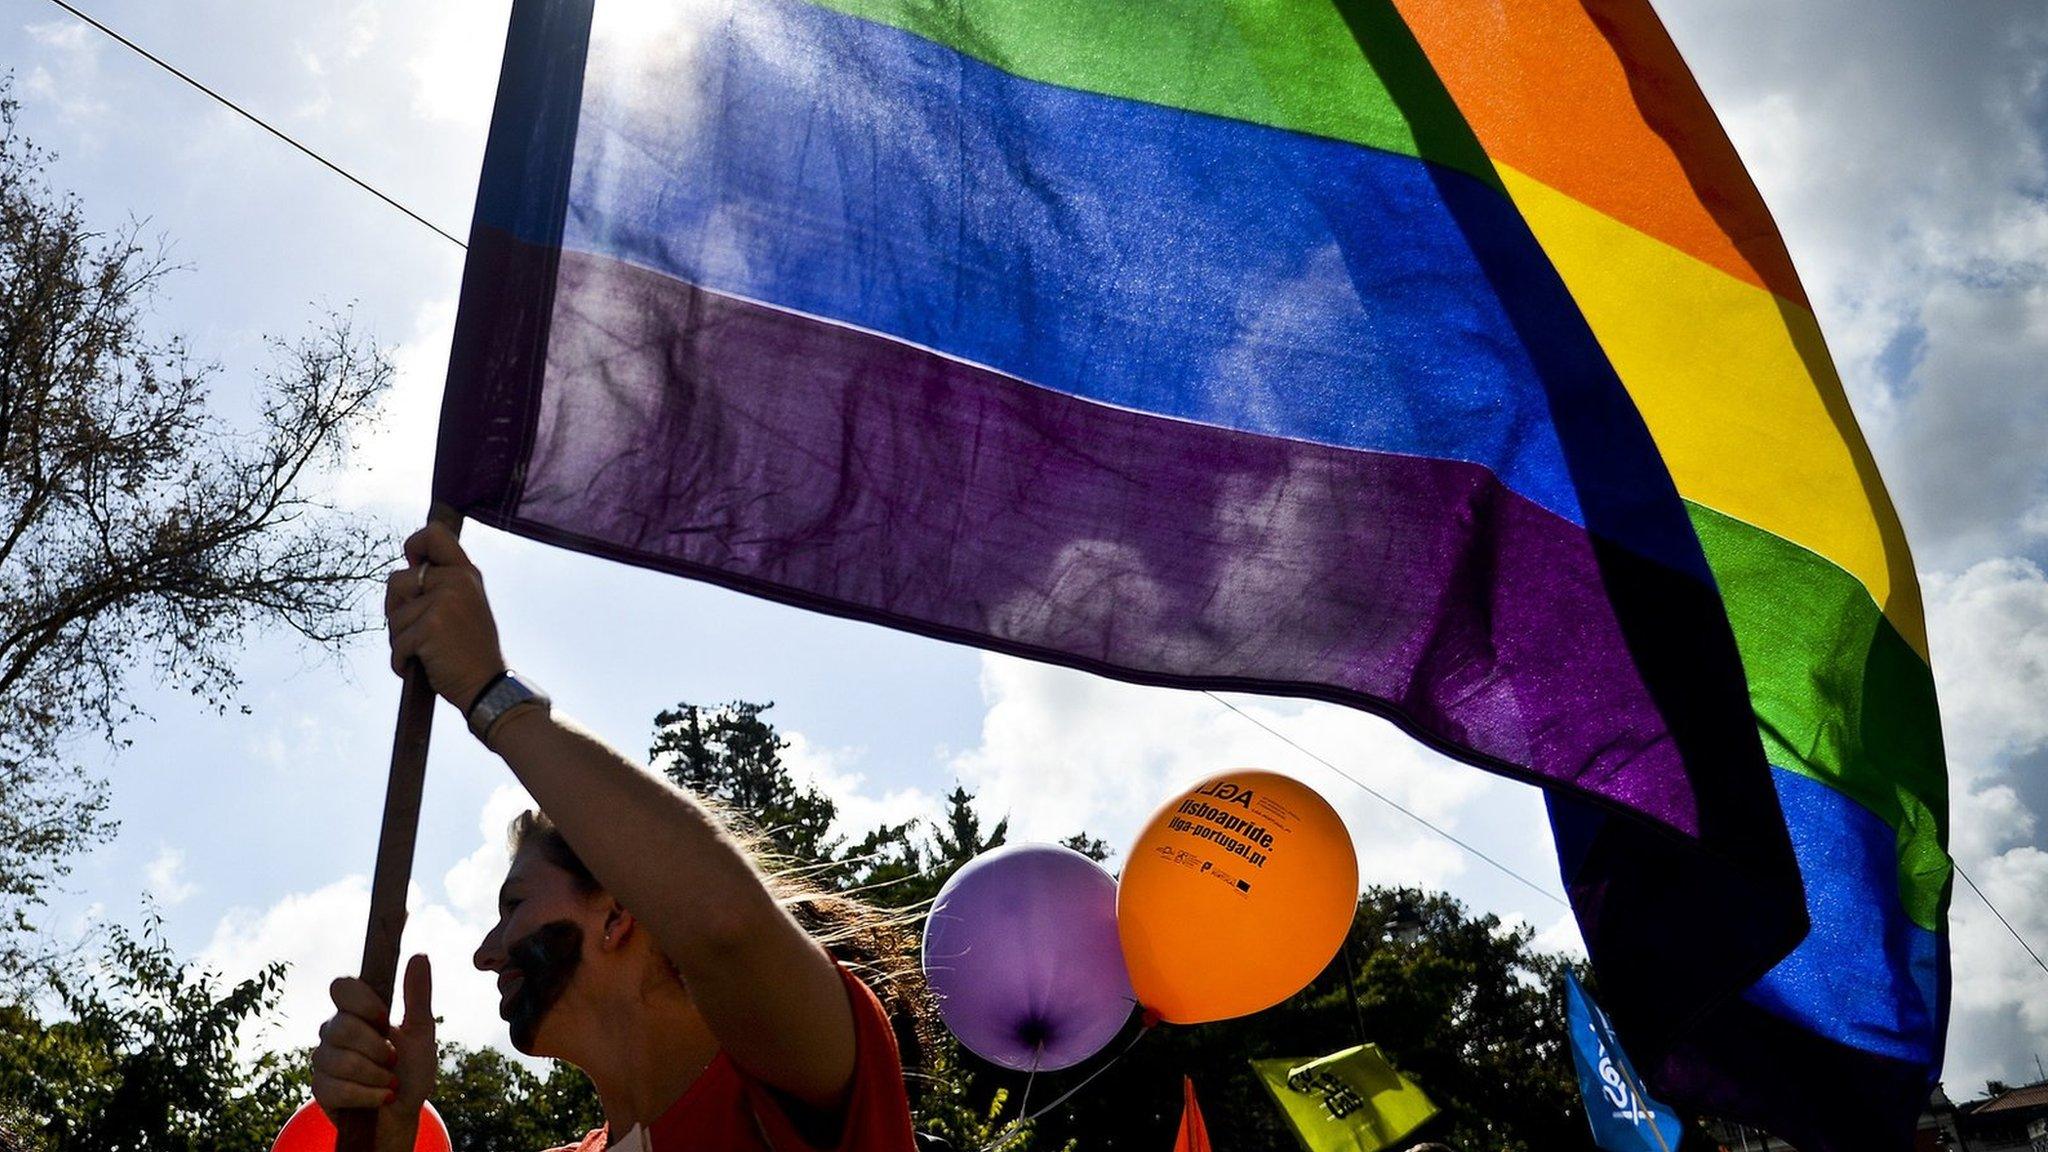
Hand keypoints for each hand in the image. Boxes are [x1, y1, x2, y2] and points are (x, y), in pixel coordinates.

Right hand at [311, 954, 437, 1148]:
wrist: (402, 1113)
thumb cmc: (412, 1069)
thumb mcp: (422, 1031)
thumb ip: (418, 995)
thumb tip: (419, 955)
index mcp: (357, 1011)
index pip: (341, 987)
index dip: (361, 1001)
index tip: (385, 1017)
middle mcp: (334, 1031)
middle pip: (341, 1026)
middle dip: (375, 1047)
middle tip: (393, 1058)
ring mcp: (324, 1059)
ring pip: (340, 1060)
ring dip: (376, 1075)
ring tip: (391, 1081)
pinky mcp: (320, 1088)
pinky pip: (337, 1088)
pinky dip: (369, 1095)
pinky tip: (382, 1097)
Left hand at [386, 522, 505, 709]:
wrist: (487, 686)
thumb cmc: (469, 651)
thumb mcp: (465, 607)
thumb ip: (442, 586)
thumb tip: (405, 574)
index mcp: (466, 573)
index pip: (434, 534)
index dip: (413, 545)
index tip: (414, 567)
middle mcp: (457, 581)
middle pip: (396, 580)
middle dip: (395, 609)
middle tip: (415, 630)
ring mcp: (445, 602)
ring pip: (393, 617)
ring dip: (400, 641)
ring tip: (425, 653)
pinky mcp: (431, 626)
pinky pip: (397, 642)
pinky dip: (402, 661)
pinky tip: (420, 668)